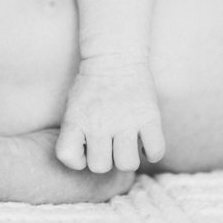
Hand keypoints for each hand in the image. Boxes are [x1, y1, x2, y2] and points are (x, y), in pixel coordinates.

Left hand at [55, 57, 165, 173]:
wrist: (114, 55)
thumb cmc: (92, 84)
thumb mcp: (73, 106)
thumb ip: (75, 132)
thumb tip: (86, 160)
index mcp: (77, 120)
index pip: (68, 157)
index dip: (77, 160)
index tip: (84, 149)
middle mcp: (99, 123)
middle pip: (100, 167)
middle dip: (105, 160)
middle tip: (109, 146)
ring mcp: (126, 121)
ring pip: (127, 164)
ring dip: (127, 158)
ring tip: (127, 145)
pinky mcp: (149, 117)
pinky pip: (155, 152)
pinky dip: (152, 153)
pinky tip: (146, 142)